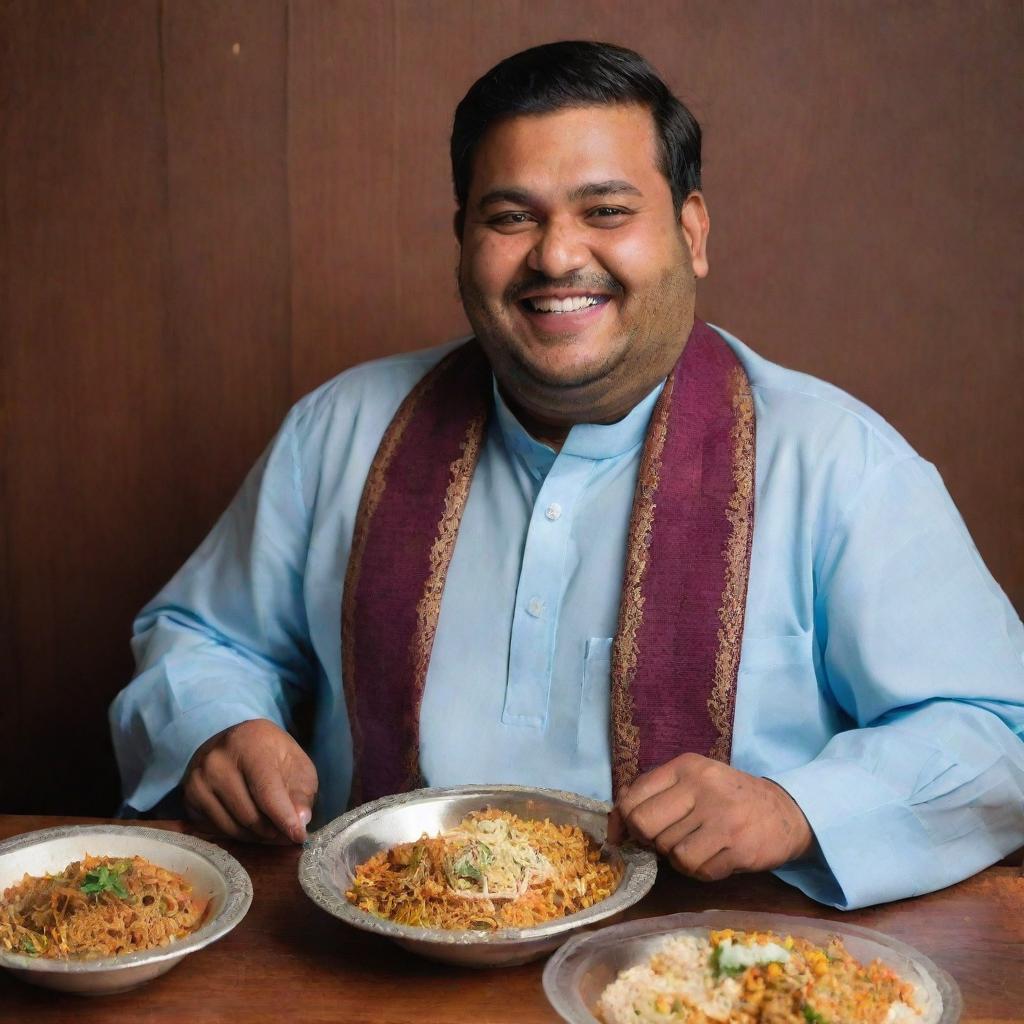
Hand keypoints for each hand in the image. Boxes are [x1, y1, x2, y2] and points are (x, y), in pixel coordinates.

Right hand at [183, 719, 317, 843]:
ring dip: (257, 836)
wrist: (236, 743)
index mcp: (249, 744)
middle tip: (287, 834)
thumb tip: (301, 821)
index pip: (266, 791)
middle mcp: (217, 760)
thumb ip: (301, 793)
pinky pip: (216, 830)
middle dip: (273, 831)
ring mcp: (198, 779)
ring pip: (232, 827)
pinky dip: (238, 833)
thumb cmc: (272, 755)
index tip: (299, 837)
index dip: (284, 818)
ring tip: (272, 829)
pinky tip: (249, 823)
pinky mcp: (188, 797)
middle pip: (249, 815)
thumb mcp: (296, 764)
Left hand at [608, 753, 811, 880]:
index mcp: (685, 767)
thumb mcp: (691, 783)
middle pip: (645, 826)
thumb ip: (653, 796)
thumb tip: (613, 827)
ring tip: (699, 846)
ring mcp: (721, 816)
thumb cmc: (728, 798)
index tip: (630, 833)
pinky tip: (716, 857)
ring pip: (671, 852)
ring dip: (680, 858)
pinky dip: (701, 870)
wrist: (786, 812)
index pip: (633, 798)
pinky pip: (698, 870)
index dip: (624, 822)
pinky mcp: (738, 846)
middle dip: (652, 841)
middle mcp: (701, 786)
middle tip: (669, 840)